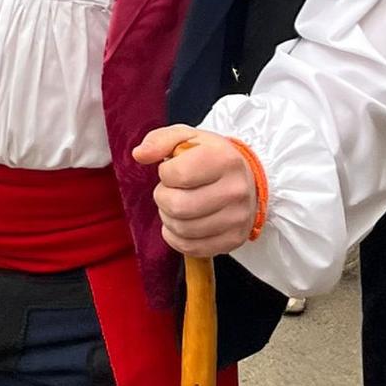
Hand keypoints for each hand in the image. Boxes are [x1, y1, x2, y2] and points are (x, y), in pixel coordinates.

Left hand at [133, 126, 258, 258]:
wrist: (246, 178)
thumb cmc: (210, 156)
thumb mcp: (185, 137)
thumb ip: (158, 140)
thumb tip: (138, 155)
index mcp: (224, 159)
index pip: (178, 174)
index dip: (164, 174)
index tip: (170, 171)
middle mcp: (235, 190)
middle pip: (179, 206)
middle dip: (162, 198)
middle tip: (168, 191)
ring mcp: (238, 218)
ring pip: (184, 229)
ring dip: (168, 218)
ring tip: (175, 205)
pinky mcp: (235, 239)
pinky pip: (193, 248)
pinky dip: (176, 238)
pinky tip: (179, 224)